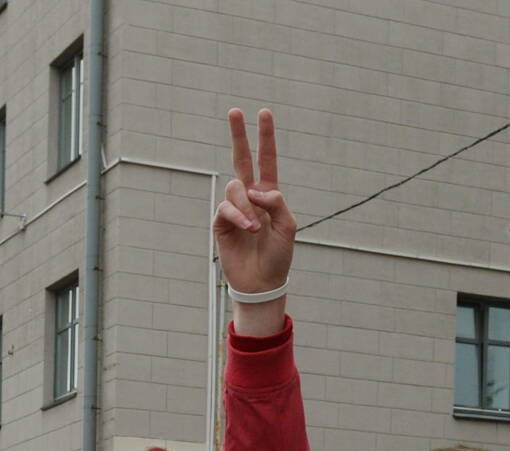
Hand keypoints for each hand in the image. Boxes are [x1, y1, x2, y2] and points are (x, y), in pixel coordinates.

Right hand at [215, 109, 296, 318]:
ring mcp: (234, 208)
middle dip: (239, 135)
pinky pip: (226, 207)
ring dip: (246, 207)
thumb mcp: (288, 226)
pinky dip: (238, 216)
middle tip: (234, 111)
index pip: (267, 160)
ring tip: (255, 229)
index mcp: (269, 194)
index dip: (266, 137)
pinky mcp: (221, 222)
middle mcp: (250, 196)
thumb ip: (276, 202)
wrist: (262, 282)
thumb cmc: (279, 256)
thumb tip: (256, 190)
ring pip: (235, 188)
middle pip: (242, 159)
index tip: (264, 113)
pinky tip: (247, 229)